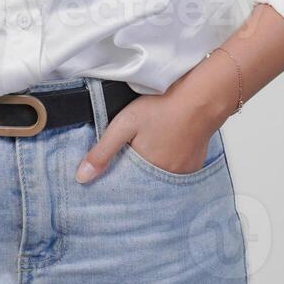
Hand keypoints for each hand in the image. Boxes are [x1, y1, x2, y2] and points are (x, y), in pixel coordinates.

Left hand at [74, 92, 217, 182]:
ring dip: (153, 166)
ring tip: (151, 145)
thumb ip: (103, 151)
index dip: (118, 175)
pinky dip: (170, 161)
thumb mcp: (124, 125)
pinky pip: (177, 170)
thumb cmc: (164, 107)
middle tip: (136, 149)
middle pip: (144, 181)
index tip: (114, 166)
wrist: (201, 98)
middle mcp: (167, 177)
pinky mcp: (195, 164)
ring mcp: (184, 172)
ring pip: (160, 175)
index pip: (126, 185)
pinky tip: (167, 145)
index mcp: (146, 172)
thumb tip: (82, 177)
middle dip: (136, 171)